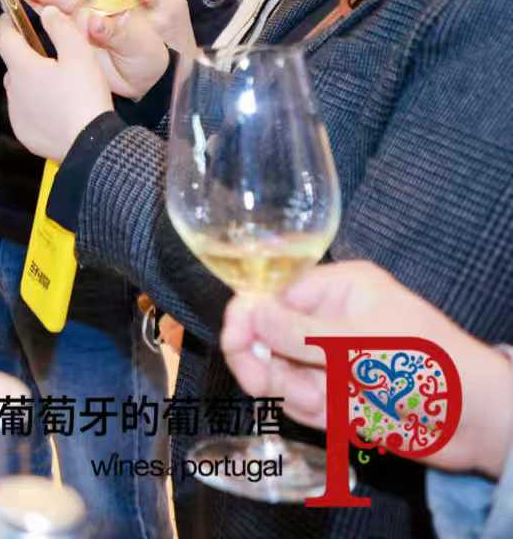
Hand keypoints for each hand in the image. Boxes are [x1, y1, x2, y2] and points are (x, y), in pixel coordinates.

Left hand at [0, 5, 111, 161]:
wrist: (90, 145)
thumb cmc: (84, 95)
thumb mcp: (80, 54)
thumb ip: (61, 28)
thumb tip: (45, 12)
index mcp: (22, 67)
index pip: (3, 37)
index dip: (6, 22)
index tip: (10, 15)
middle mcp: (13, 89)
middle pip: (14, 64)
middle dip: (26, 55)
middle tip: (49, 55)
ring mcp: (16, 113)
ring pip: (19, 89)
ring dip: (31, 82)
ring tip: (56, 83)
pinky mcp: (24, 133)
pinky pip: (26, 112)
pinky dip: (36, 106)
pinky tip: (55, 108)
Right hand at [8, 0, 173, 98]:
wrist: (147, 84)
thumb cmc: (149, 57)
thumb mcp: (139, 43)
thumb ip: (117, 31)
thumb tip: (93, 22)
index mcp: (104, 8)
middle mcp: (88, 15)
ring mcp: (77, 30)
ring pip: (50, 10)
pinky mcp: (71, 45)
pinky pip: (50, 30)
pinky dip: (34, 20)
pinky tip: (17, 13)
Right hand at [220, 261, 512, 476]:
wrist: (476, 422)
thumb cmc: (427, 365)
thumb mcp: (359, 342)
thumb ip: (298, 331)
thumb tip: (248, 313)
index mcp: (338, 290)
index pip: (272, 296)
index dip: (247, 319)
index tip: (235, 345)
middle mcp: (327, 321)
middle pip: (265, 338)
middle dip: (269, 366)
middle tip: (273, 387)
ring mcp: (330, 360)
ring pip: (280, 376)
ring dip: (299, 394)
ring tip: (334, 404)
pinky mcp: (336, 395)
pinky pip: (301, 403)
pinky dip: (315, 414)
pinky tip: (347, 417)